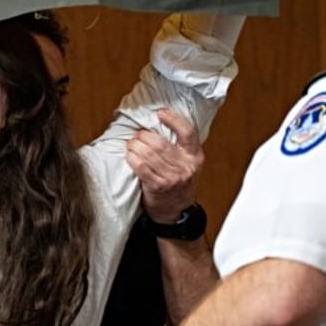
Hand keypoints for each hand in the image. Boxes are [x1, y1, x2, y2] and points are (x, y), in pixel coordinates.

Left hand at [126, 108, 202, 223]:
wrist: (175, 212)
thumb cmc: (178, 183)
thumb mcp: (187, 164)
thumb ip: (179, 148)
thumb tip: (157, 124)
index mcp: (195, 157)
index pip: (188, 133)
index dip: (174, 120)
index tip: (161, 113)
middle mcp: (186, 167)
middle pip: (161, 143)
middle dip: (144, 135)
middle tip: (137, 134)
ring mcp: (173, 178)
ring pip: (149, 153)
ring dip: (135, 146)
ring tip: (131, 144)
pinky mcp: (158, 186)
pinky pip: (141, 167)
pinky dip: (132, 159)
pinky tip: (129, 155)